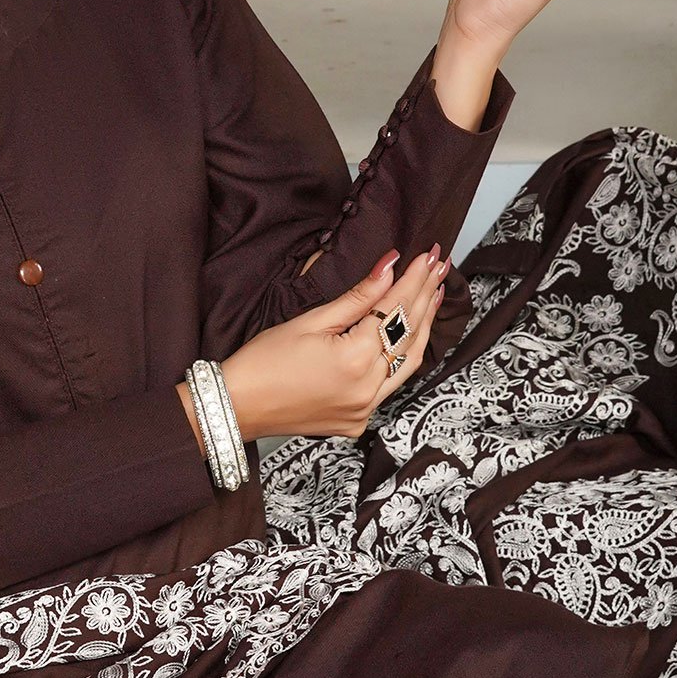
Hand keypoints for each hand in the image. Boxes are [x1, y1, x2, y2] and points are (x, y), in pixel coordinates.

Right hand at [213, 247, 448, 442]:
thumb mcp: (310, 321)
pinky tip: (407, 337)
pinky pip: (391, 386)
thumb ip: (358, 297)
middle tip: (439, 268)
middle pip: (409, 334)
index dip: (414, 280)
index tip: (428, 256)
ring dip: (423, 328)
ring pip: (409, 363)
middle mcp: (368, 388)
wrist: (237, 407)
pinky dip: (402, 358)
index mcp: (355, 359)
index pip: (396, 310)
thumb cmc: (263, 363)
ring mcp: (366, 408)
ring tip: (433, 296)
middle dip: (425, 297)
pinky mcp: (359, 420)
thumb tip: (389, 268)